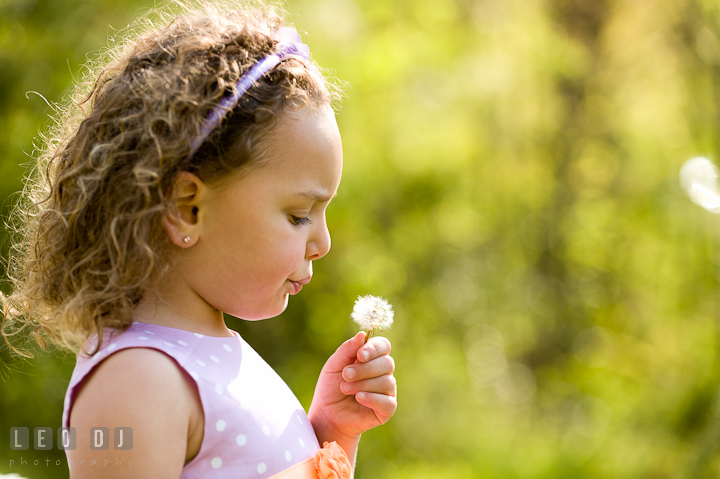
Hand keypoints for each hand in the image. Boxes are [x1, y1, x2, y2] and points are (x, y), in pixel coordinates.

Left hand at [308, 332, 396, 454]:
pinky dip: (372, 398)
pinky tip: (358, 398)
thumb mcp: (334, 365)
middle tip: (345, 375)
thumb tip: (362, 335)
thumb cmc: (331, 387)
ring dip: (362, 384)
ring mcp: (387, 391)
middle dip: (364, 369)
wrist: (326, 414)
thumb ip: (347, 349)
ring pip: (386, 381)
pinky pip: (387, 401)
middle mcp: (383, 372)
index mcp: (372, 358)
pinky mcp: (387, 409)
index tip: (360, 355)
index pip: (383, 346)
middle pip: (387, 363)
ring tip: (345, 389)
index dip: (374, 348)